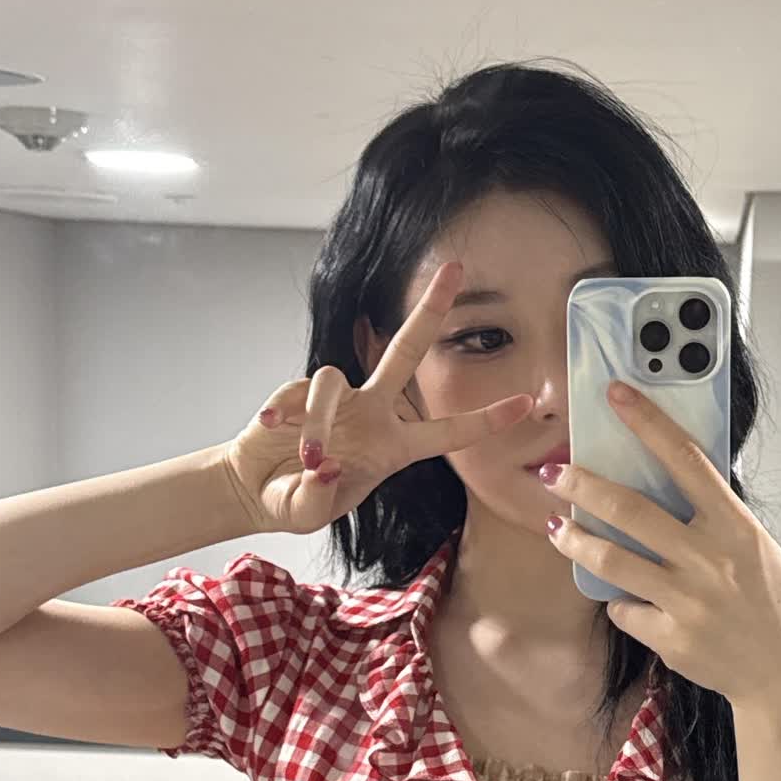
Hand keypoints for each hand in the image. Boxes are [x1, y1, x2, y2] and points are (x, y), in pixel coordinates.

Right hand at [222, 261, 533, 534]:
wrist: (254, 490)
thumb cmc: (295, 501)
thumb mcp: (309, 512)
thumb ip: (318, 496)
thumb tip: (325, 464)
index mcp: (394, 447)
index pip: (449, 432)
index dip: (486, 418)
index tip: (526, 403)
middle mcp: (373, 413)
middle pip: (407, 351)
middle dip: (430, 309)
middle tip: (456, 268)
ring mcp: (337, 398)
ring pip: (334, 382)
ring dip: (318, 422)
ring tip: (305, 459)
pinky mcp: (297, 390)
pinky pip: (298, 391)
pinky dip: (287, 413)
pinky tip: (270, 430)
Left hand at [540, 380, 780, 705]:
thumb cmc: (771, 602)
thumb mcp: (754, 546)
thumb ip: (713, 518)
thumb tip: (665, 483)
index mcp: (734, 526)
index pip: (685, 460)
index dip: (647, 423)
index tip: (616, 395)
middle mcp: (708, 559)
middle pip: (630, 509)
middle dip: (583, 486)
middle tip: (554, 473)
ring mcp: (687, 599)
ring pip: (612, 560)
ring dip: (576, 540)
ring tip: (559, 528)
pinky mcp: (670, 636)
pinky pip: (625, 610)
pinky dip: (620, 602)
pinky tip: (625, 601)